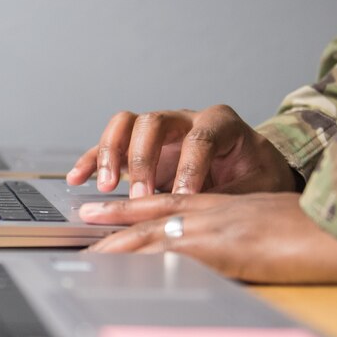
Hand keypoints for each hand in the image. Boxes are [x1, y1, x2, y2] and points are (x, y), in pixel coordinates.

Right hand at [66, 106, 297, 198]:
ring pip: (126, 124)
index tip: (183, 199)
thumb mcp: (256, 186)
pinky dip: (93, 159)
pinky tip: (79, 177)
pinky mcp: (141, 147)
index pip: (199, 138)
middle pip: (153, 121)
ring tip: (109, 187)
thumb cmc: (257, 175)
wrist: (254, 170)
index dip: (190, 169)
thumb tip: (203, 217)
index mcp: (219, 122)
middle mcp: (185, 119)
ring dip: (113, 154)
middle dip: (144, 160)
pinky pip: (110, 145)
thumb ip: (230, 197)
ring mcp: (160, 131)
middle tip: (142, 196)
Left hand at [79, 193, 336, 299]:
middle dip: (117, 218)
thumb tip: (254, 252)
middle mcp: (218, 210)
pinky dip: (139, 259)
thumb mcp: (286, 231)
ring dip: (118, 241)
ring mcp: (218, 226)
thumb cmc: (332, 233)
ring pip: (153, 229)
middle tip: (84, 222)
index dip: (139, 204)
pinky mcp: (221, 246)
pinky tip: (119, 269)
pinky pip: (168, 251)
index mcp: (233, 206)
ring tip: (87, 251)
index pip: (175, 199)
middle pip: (155, 211)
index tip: (110, 206)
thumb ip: (263, 236)